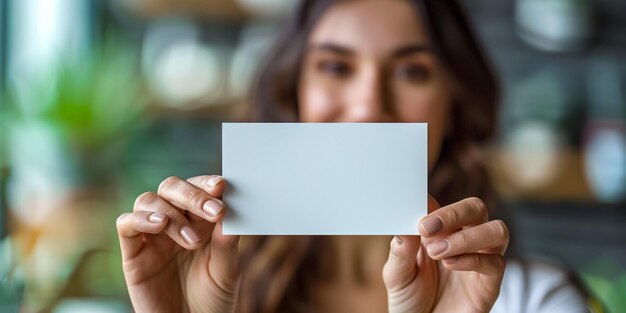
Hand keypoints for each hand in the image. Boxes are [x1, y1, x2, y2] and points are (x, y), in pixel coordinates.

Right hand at [116, 175, 239, 312]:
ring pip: (149, 200)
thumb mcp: (226, 272)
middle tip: (214, 211)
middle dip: (193, 195)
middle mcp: (175, 222)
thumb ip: (226, 244)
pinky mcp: (133, 253)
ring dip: (171, 213)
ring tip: (191, 240)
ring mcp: (152, 236)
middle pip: (172, 188)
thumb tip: (229, 215)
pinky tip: (158, 225)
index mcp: (200, 220)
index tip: (222, 186)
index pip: (200, 189)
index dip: (208, 183)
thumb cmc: (212, 300)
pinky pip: (126, 224)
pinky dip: (139, 219)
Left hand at [383, 196, 508, 312]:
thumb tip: (405, 227)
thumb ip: (401, 252)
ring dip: (467, 236)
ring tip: (438, 251)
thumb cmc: (409, 300)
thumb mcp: (396, 276)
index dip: (431, 202)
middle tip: (427, 227)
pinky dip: (473, 260)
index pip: (441, 204)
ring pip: (496, 230)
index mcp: (438, 232)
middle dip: (454, 212)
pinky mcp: (490, 284)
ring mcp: (479, 260)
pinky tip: (450, 264)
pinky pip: (496, 263)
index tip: (414, 206)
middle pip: (476, 208)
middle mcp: (462, 240)